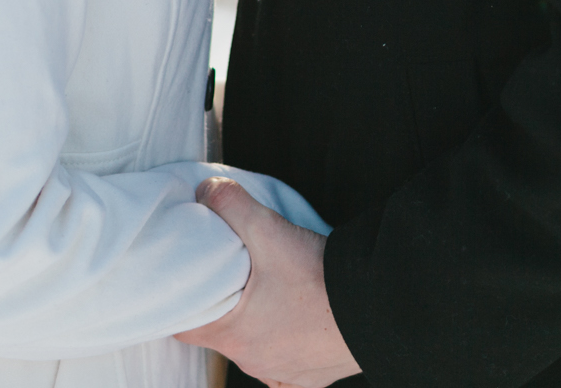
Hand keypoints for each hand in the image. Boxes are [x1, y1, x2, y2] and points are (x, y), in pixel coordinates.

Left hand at [176, 177, 360, 387]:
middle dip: (223, 309)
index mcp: (233, 334)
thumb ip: (231, 205)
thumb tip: (207, 191)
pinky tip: (295, 325)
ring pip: (255, 350)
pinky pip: (287, 368)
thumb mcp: (270, 230)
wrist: (378, 308)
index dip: (182, 301)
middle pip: (222, 336)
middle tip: (233, 279)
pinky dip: (286, 347)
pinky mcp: (310, 378)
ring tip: (270, 296)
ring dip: (257, 327)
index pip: (185, 325)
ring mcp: (282, 373)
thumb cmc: (321, 278)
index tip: (188, 282)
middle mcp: (253, 361)